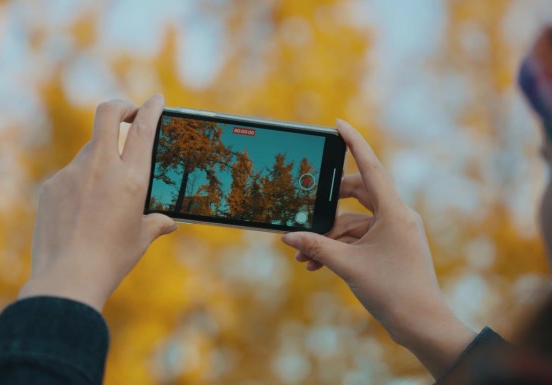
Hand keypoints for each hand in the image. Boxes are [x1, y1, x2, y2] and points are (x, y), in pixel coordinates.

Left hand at [18, 95, 176, 311]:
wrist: (67, 278)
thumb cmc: (111, 260)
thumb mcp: (141, 239)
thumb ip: (156, 224)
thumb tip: (169, 222)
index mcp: (131, 179)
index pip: (143, 129)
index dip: (151, 108)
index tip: (155, 100)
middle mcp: (101, 168)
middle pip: (107, 114)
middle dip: (120, 106)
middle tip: (128, 113)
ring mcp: (72, 174)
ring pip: (89, 150)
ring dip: (101, 159)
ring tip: (103, 196)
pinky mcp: (52, 186)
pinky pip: (70, 176)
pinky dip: (80, 185)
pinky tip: (81, 214)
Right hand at [282, 119, 475, 378]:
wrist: (420, 324)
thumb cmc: (392, 292)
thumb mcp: (347, 266)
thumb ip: (316, 246)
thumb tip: (288, 237)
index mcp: (394, 212)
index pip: (370, 167)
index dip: (354, 143)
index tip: (339, 124)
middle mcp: (396, 216)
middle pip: (357, 195)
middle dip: (327, 206)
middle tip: (305, 209)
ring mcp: (394, 232)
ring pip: (353, 222)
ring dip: (328, 236)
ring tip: (303, 257)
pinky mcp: (390, 247)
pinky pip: (359, 238)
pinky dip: (339, 247)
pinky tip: (315, 264)